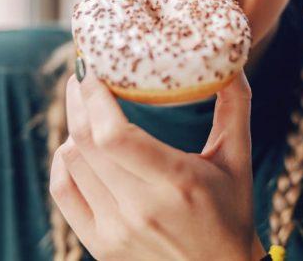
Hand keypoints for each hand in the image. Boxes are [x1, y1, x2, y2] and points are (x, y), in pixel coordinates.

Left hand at [49, 66, 266, 260]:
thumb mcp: (239, 160)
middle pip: (85, 140)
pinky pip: (63, 190)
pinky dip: (63, 161)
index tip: (93, 68)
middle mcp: (140, 208)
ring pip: (71, 161)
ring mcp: (116, 230)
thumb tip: (231, 60)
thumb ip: (236, 106)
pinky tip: (75, 144)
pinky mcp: (100, 245)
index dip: (94, 96)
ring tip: (86, 106)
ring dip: (73, 126)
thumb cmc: (232, 214)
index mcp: (177, 183)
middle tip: (84, 74)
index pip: (114, 134)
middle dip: (78, 99)